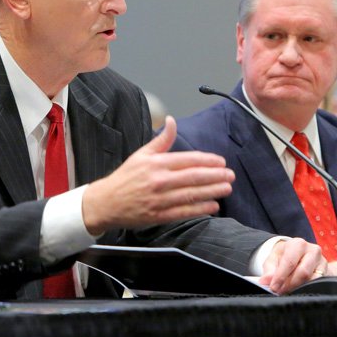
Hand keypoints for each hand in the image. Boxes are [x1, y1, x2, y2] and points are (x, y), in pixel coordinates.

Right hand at [81, 116, 234, 234]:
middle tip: (230, 175)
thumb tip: (172, 121)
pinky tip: (213, 206)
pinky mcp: (159, 215)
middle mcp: (159, 180)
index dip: (208, 161)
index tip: (221, 162)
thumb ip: (162, 140)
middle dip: (215, 176)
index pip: (188, 160)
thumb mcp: (142, 154)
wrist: (106, 202)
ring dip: (212, 191)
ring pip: (191, 194)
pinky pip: (184, 212)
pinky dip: (200, 209)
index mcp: (156, 163)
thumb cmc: (125, 177)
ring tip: (226, 188)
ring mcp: (159, 199)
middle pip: (194, 177)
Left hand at [259, 238, 325, 293]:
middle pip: (303, 272)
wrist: (300, 255)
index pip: (290, 262)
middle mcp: (313, 251)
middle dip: (290, 285)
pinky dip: (308, 290)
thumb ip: (269, 270)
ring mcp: (323, 262)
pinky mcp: (328, 273)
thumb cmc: (285, 256)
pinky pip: (319, 284)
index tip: (273, 288)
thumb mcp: (274, 259)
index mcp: (298, 244)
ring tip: (288, 293)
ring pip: (313, 280)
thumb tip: (265, 282)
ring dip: (299, 289)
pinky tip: (299, 292)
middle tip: (280, 293)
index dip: (281, 277)